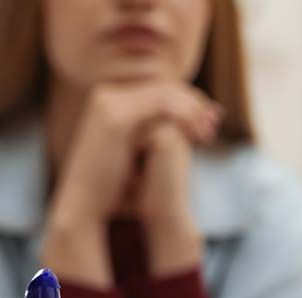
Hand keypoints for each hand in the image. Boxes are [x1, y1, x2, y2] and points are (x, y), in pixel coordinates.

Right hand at [43, 81, 218, 286]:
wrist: (85, 208)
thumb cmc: (108, 192)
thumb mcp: (134, 157)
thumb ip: (152, 136)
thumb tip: (175, 131)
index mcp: (109, 102)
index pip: (155, 90)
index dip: (186, 101)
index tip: (210, 118)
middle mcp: (106, 96)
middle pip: (162, 87)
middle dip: (193, 102)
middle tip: (216, 119)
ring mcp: (109, 102)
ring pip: (164, 93)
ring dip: (193, 109)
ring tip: (209, 130)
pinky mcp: (116, 115)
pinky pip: (161, 104)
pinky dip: (184, 115)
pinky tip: (198, 134)